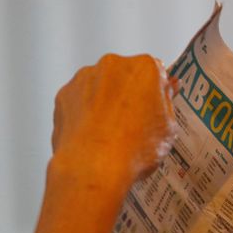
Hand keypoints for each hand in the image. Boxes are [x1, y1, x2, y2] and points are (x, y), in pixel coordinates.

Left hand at [51, 53, 177, 195]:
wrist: (94, 168)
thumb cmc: (134, 149)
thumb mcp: (168, 129)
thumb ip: (166, 104)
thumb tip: (164, 94)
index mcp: (145, 69)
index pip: (157, 72)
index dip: (158, 91)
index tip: (157, 105)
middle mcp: (113, 65)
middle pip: (127, 76)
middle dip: (132, 94)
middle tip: (137, 124)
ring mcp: (85, 78)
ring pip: (102, 86)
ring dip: (108, 102)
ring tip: (114, 134)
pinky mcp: (64, 94)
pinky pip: (81, 100)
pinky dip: (87, 113)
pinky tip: (95, 135)